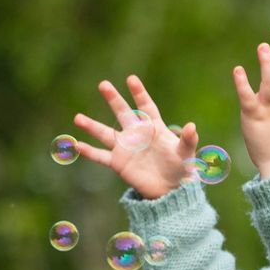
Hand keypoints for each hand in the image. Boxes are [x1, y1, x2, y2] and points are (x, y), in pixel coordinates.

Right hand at [70, 76, 200, 200]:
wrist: (171, 190)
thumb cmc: (182, 169)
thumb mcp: (187, 153)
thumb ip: (187, 139)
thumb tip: (192, 126)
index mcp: (154, 128)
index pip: (145, 106)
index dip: (139, 94)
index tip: (131, 79)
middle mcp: (137, 135)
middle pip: (122, 112)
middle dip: (113, 99)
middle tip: (103, 84)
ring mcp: (126, 148)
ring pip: (106, 133)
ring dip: (91, 126)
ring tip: (77, 117)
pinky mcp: (119, 163)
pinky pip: (101, 156)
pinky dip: (89, 152)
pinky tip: (77, 145)